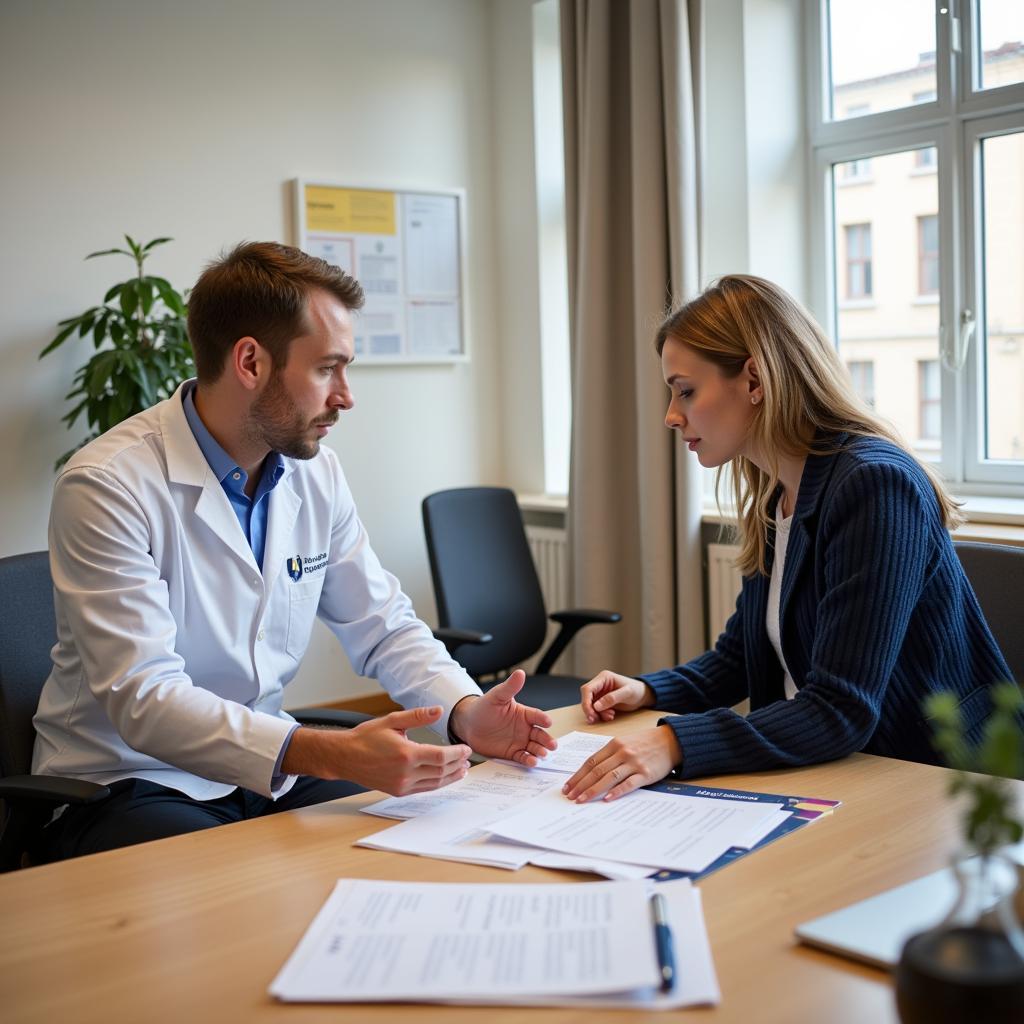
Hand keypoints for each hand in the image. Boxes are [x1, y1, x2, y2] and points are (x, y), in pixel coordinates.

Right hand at [283, 706, 471, 795]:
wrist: (345, 757)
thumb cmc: (366, 737)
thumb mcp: (392, 721)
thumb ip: (418, 716)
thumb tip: (439, 711)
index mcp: (406, 754)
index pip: (440, 757)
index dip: (457, 754)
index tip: (466, 749)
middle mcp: (405, 773)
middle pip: (440, 771)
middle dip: (457, 765)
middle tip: (467, 759)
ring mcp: (401, 784)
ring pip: (434, 783)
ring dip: (450, 777)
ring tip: (462, 770)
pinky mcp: (398, 791)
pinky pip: (423, 789)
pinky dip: (437, 783)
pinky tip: (444, 777)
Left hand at [450, 669, 557, 766]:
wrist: (468, 724)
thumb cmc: (483, 707)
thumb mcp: (496, 696)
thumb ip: (509, 687)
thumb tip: (520, 672)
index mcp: (523, 714)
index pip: (537, 716)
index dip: (543, 719)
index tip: (547, 722)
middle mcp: (524, 728)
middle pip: (540, 734)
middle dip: (547, 740)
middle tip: (552, 745)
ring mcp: (519, 741)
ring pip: (534, 747)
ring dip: (540, 751)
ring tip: (542, 754)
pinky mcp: (512, 753)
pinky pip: (522, 757)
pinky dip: (528, 760)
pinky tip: (531, 761)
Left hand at [561, 725, 681, 801]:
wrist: (670, 741)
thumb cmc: (645, 743)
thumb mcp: (625, 742)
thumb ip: (609, 755)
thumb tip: (590, 772)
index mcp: (614, 744)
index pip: (591, 762)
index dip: (578, 775)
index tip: (567, 786)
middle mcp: (622, 752)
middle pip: (596, 770)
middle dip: (580, 785)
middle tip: (570, 796)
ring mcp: (634, 763)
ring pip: (609, 777)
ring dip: (593, 790)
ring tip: (581, 800)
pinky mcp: (645, 773)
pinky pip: (628, 784)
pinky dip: (616, 792)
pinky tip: (607, 799)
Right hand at [580, 670, 655, 723]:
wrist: (643, 696)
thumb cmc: (637, 690)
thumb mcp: (627, 693)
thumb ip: (612, 698)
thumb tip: (596, 706)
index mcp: (604, 678)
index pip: (587, 689)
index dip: (586, 701)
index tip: (591, 713)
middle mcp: (600, 684)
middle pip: (586, 698)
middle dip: (590, 710)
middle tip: (595, 719)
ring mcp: (600, 693)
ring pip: (590, 705)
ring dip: (597, 714)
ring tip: (610, 716)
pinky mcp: (602, 701)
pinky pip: (596, 710)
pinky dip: (601, 715)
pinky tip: (611, 715)